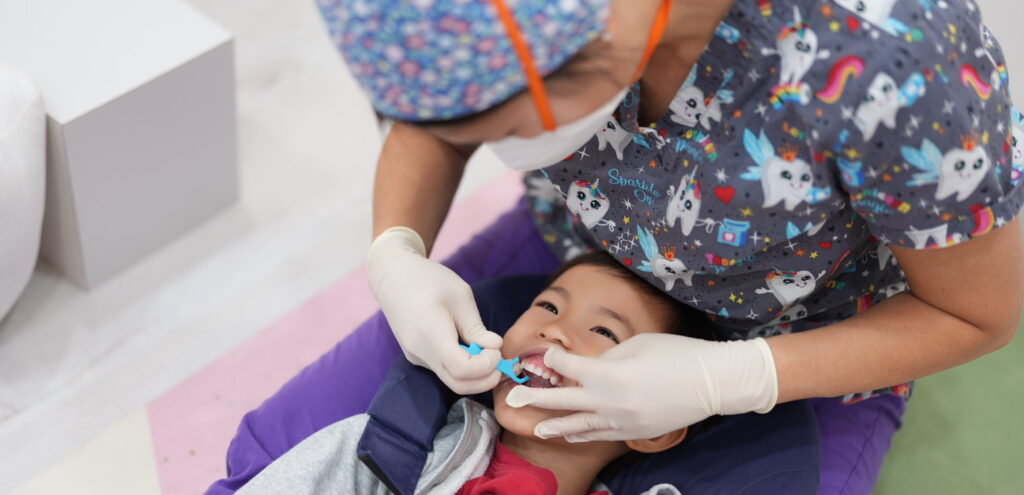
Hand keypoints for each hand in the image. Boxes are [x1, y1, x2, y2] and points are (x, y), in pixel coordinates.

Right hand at [367, 226, 502, 393]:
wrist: (393, 276)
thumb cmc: (428, 279)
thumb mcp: (460, 296)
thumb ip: (476, 327)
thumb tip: (495, 347)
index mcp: (431, 334)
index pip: (462, 369)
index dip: (486, 366)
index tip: (496, 348)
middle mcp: (421, 353)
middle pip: (458, 384)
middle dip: (485, 378)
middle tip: (498, 357)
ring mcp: (417, 357)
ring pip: (451, 379)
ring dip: (475, 373)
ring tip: (485, 349)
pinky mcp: (416, 356)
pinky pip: (443, 370)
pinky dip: (462, 367)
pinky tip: (469, 347)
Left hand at [504, 333, 777, 441]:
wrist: (713, 382)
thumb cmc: (676, 354)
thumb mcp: (637, 345)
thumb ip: (607, 358)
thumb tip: (590, 367)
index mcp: (609, 374)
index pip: (568, 367)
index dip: (554, 359)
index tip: (547, 355)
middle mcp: (610, 401)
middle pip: (563, 401)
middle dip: (537, 398)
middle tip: (514, 397)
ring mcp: (621, 421)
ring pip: (579, 425)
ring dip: (555, 425)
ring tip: (536, 428)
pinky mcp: (634, 432)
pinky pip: (600, 434)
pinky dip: (582, 434)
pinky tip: (569, 434)